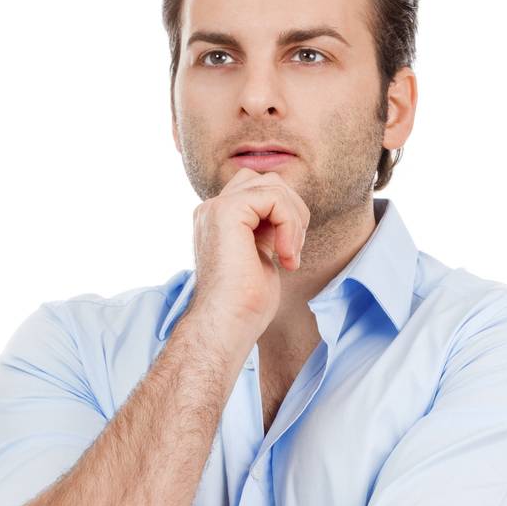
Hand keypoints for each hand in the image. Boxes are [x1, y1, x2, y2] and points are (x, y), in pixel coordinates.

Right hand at [191, 166, 309, 333]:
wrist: (227, 325)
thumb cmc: (245, 306)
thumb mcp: (260, 258)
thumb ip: (267, 232)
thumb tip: (290, 215)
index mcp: (218, 221)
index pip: (259, 192)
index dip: (284, 216)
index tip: (288, 254)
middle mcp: (212, 210)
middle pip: (267, 180)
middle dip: (292, 211)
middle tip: (292, 251)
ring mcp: (216, 208)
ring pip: (274, 185)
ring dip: (294, 219)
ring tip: (289, 255)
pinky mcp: (227, 211)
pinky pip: (274, 197)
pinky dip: (290, 224)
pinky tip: (285, 255)